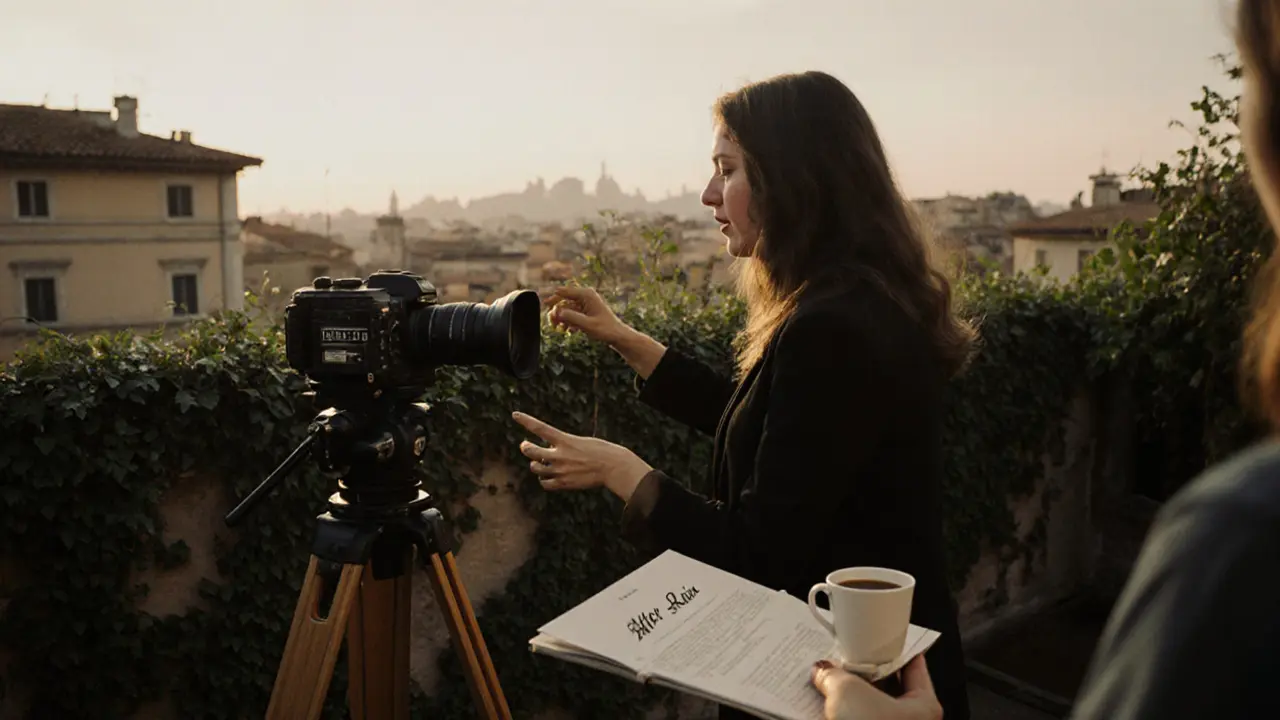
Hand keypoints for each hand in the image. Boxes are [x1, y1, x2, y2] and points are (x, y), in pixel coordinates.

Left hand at [511, 411, 652, 501]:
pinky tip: (547, 477)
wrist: (613, 468)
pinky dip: (543, 480)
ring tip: (540, 463)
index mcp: (565, 440)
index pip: (540, 428)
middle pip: (531, 451)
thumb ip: (564, 445)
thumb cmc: (601, 451)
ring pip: (536, 468)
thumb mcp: (581, 441)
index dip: (526, 421)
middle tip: (525, 445)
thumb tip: (549, 453)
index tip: (515, 415)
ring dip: (535, 465)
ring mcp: (560, 470)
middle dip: (526, 447)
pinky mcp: (564, 484)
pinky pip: (545, 483)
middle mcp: (559, 455)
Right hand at [543, 285, 667, 379]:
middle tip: (550, 321)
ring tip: (559, 328)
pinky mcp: (585, 311)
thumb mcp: (587, 324)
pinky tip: (570, 330)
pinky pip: (571, 313)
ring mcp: (585, 303)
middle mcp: (585, 296)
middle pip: (563, 299)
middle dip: (556, 310)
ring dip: (561, 317)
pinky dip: (568, 321)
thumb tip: (557, 312)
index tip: (543, 304)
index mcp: (586, 295)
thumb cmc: (605, 329)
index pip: (564, 292)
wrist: (617, 336)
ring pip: (566, 307)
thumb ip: (571, 317)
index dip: (553, 298)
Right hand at [811, 656, 941, 719]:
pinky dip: (838, 712)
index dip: (893, 646)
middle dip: (863, 670)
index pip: (913, 665)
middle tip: (843, 653)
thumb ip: (834, 674)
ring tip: (824, 675)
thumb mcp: (848, 691)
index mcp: (924, 706)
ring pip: (867, 706)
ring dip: (846, 693)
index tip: (879, 633)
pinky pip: (851, 719)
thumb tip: (822, 672)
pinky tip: (818, 702)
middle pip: (886, 685)